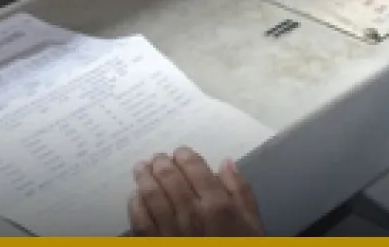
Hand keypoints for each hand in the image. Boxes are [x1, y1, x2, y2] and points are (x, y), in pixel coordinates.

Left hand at [128, 148, 263, 236]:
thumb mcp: (253, 223)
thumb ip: (241, 191)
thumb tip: (226, 163)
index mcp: (218, 205)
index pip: (196, 170)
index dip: (185, 156)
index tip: (179, 152)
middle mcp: (191, 214)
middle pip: (170, 179)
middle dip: (162, 164)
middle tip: (157, 158)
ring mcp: (170, 232)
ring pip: (152, 197)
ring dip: (144, 179)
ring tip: (140, 168)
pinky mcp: (155, 245)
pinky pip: (140, 222)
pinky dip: (136, 205)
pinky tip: (135, 197)